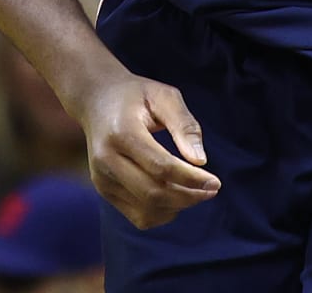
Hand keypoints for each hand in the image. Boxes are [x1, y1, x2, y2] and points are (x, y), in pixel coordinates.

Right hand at [75, 71, 219, 228]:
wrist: (96, 99)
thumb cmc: (136, 95)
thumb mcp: (163, 96)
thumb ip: (184, 125)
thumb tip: (200, 161)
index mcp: (121, 132)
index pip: (161, 168)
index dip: (191, 179)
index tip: (215, 182)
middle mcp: (106, 159)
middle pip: (153, 193)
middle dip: (189, 196)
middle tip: (212, 189)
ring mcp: (101, 178)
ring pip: (147, 210)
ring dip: (178, 207)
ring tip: (195, 190)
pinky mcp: (104, 190)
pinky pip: (139, 216)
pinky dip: (163, 213)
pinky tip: (175, 196)